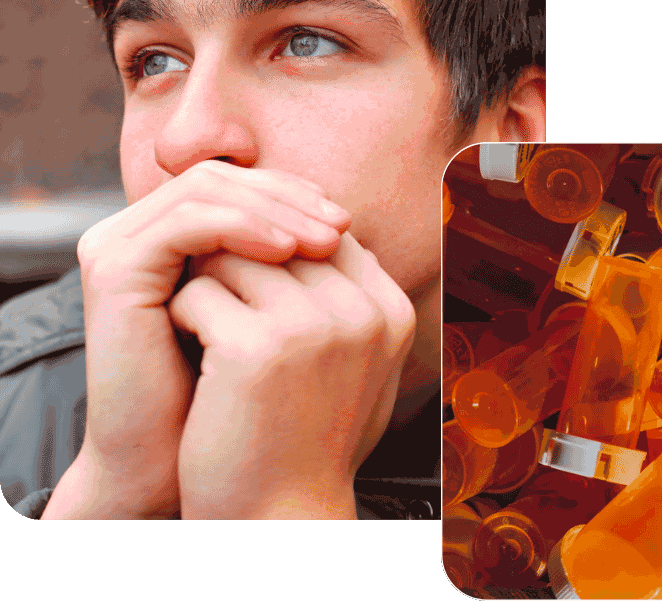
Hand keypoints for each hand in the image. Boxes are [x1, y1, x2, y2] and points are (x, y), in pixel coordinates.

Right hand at [66, 160, 348, 519]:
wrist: (171, 461)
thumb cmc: (228, 390)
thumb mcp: (267, 312)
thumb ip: (289, 263)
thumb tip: (347, 224)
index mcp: (171, 234)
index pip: (238, 184)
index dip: (293, 194)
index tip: (343, 222)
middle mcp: (138, 231)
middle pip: (225, 179)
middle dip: (289, 197)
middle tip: (341, 225)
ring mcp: (119, 246)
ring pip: (208, 190)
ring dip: (275, 208)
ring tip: (325, 241)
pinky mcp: (113, 269)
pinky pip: (187, 223)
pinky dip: (242, 227)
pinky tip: (286, 251)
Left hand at [166, 230, 415, 519]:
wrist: (282, 518)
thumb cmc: (311, 439)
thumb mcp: (358, 364)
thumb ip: (353, 298)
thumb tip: (333, 232)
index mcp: (390, 311)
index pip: (326, 233)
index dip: (279, 249)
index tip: (252, 280)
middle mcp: (361, 312)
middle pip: (279, 236)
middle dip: (242, 262)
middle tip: (220, 300)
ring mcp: (313, 327)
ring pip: (234, 254)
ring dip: (210, 285)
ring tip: (208, 328)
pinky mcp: (257, 347)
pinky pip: (198, 293)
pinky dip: (184, 317)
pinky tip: (194, 354)